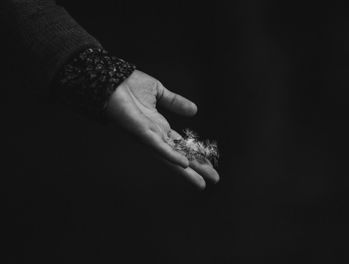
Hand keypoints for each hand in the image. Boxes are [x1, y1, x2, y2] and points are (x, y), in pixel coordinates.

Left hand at [106, 70, 218, 188]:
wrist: (109, 78)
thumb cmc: (128, 85)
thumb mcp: (159, 92)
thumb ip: (175, 102)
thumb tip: (195, 110)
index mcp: (159, 127)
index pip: (183, 146)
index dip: (197, 155)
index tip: (211, 165)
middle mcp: (155, 136)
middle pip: (180, 156)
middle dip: (197, 168)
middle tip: (215, 179)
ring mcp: (148, 136)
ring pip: (171, 158)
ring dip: (187, 171)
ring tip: (202, 182)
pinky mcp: (140, 132)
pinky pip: (157, 146)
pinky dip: (171, 155)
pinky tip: (184, 164)